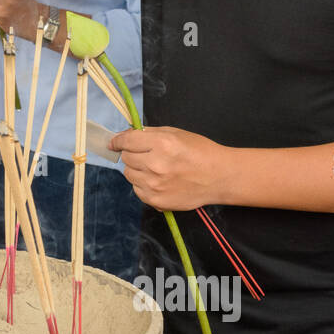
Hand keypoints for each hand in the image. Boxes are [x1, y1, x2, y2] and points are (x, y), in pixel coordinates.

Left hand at [109, 126, 229, 210]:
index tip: (114, 142)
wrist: (219, 177)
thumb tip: (124, 135)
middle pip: (126, 158)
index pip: (126, 141)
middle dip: (133, 154)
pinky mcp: (156, 200)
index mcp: (162, 144)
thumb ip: (148, 133)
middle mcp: (156, 165)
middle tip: (148, 155)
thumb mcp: (176, 133)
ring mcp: (155, 185)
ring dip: (137, 170)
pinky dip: (143, 185)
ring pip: (129, 174)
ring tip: (155, 169)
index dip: (118, 141)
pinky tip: (159, 181)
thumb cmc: (200, 152)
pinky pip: (137, 190)